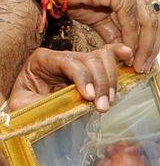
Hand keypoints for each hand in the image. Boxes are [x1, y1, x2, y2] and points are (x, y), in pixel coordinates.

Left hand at [7, 44, 132, 111]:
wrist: (29, 110)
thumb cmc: (26, 106)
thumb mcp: (25, 105)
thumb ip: (42, 103)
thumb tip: (69, 106)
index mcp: (43, 60)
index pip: (68, 61)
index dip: (82, 77)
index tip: (89, 97)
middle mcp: (64, 56)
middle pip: (90, 59)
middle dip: (100, 82)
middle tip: (102, 106)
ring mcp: (80, 61)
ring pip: (103, 58)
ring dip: (111, 81)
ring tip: (109, 101)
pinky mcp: (92, 68)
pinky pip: (109, 55)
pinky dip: (120, 55)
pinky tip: (129, 57)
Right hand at [50, 0, 159, 72]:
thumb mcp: (102, 18)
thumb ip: (118, 33)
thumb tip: (129, 53)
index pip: (156, 18)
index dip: (154, 42)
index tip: (147, 61)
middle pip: (157, 21)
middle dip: (152, 47)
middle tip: (144, 68)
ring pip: (148, 22)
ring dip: (143, 47)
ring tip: (136, 64)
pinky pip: (131, 20)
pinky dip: (130, 39)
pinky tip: (125, 52)